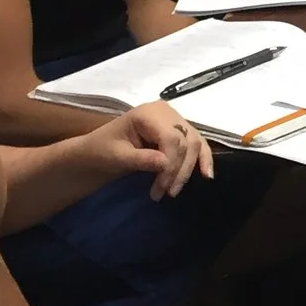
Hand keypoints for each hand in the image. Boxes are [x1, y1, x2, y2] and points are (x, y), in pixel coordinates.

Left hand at [89, 101, 213, 198]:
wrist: (98, 150)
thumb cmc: (102, 151)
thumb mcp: (116, 156)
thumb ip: (141, 159)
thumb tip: (166, 164)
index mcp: (148, 113)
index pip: (171, 137)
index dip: (171, 164)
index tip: (160, 188)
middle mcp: (166, 112)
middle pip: (185, 141)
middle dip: (178, 170)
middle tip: (166, 193)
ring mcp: (175, 119)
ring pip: (194, 143)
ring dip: (189, 169)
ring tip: (175, 190)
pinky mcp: (180, 130)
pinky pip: (197, 143)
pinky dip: (203, 159)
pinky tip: (207, 175)